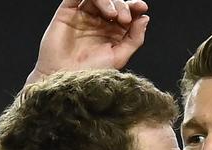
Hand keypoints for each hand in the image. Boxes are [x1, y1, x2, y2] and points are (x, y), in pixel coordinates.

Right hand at [27, 0, 148, 83]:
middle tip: (125, 19)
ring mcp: (83, 16)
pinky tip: (101, 4)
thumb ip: (134, 38)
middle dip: (123, 6)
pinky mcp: (67, 12)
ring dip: (109, 1)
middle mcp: (99, 22)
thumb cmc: (91, 73)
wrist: (66, 80)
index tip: (142, 8)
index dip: (135, 7)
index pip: (127, 13)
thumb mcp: (119, 57)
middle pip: (115, 2)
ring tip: (114, 14)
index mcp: (113, 32)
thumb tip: (145, 18)